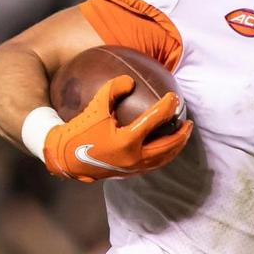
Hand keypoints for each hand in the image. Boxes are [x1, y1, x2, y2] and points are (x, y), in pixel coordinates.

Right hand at [42, 75, 192, 181]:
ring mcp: (132, 168)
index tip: (174, 97)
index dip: (167, 106)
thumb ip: (112, 90)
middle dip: (181, 134)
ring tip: (182, 136)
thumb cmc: (79, 131)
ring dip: (175, 147)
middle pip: (167, 146)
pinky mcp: (127, 173)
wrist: (65, 158)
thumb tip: (130, 80)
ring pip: (162, 159)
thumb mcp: (94, 107)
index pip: (155, 121)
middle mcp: (133, 157)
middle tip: (188, 122)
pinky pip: (152, 164)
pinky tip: (163, 146)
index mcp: (127, 141)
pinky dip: (163, 155)